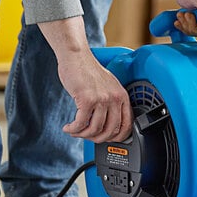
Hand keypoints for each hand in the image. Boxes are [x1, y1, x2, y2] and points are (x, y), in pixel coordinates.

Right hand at [38, 17, 133, 142]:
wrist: (76, 56)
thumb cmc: (89, 71)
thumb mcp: (108, 87)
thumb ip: (111, 104)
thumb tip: (108, 126)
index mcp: (122, 97)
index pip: (127, 125)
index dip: (117, 138)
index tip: (107, 140)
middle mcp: (115, 98)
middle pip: (110, 131)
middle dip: (97, 138)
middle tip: (87, 136)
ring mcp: (102, 99)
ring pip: (95, 129)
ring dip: (83, 135)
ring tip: (75, 132)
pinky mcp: (87, 99)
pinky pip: (81, 123)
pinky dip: (74, 129)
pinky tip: (69, 127)